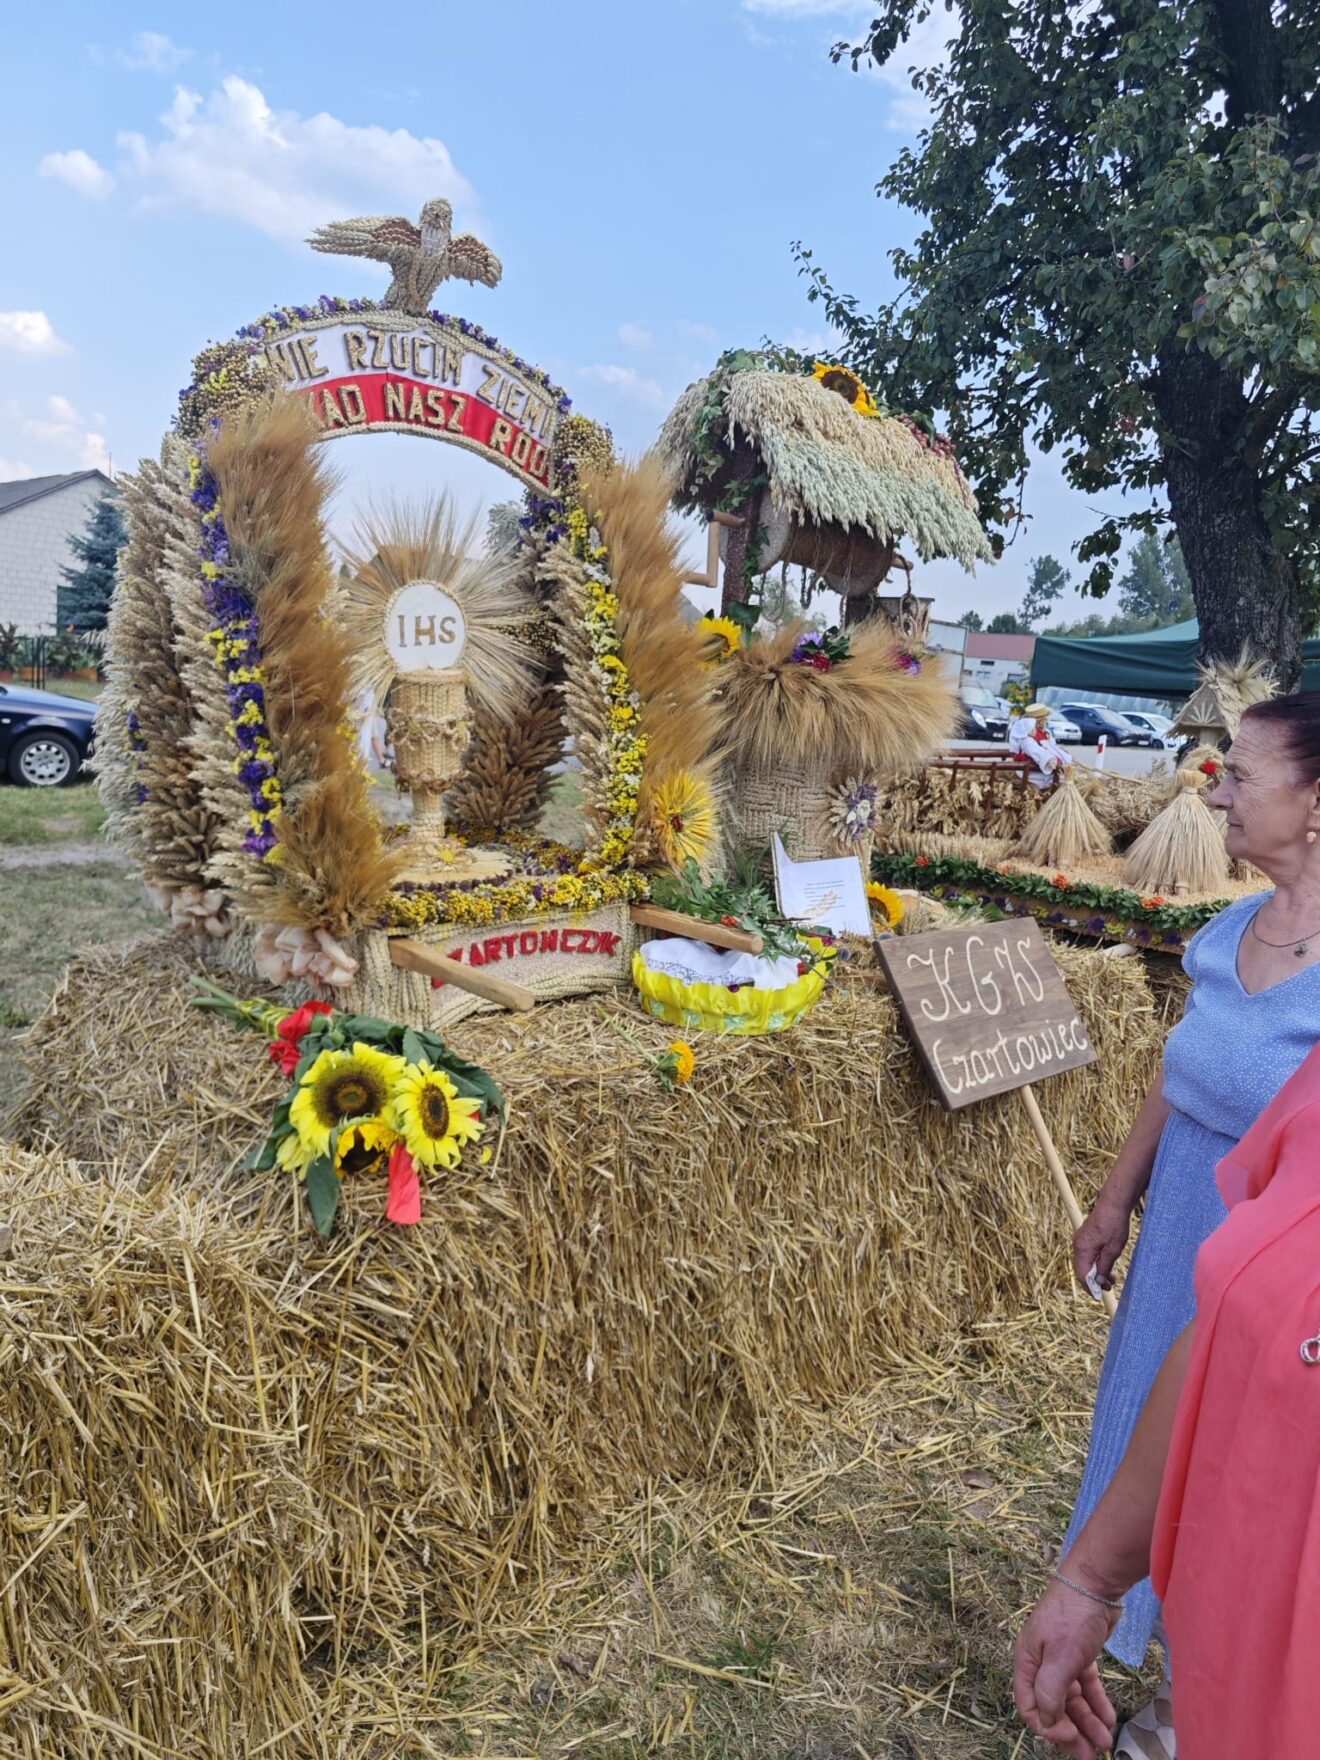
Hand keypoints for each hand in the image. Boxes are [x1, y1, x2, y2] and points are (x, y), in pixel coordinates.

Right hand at [1013, 1581, 1117, 1758]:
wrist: (1096, 1583)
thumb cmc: (1072, 1616)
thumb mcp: (1060, 1656)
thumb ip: (1050, 1691)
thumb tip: (1046, 1721)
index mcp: (1027, 1662)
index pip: (1030, 1706)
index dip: (1048, 1726)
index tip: (1069, 1736)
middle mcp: (1041, 1663)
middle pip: (1052, 1707)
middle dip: (1070, 1732)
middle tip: (1090, 1755)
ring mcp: (1061, 1659)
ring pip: (1072, 1700)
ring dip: (1087, 1721)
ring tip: (1105, 1741)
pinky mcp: (1080, 1655)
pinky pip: (1086, 1687)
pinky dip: (1096, 1703)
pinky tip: (1108, 1718)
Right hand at [1072, 1193, 1130, 1292]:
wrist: (1113, 1203)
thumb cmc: (1114, 1225)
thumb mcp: (1112, 1250)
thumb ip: (1104, 1267)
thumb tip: (1098, 1283)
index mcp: (1083, 1249)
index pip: (1082, 1275)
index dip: (1090, 1287)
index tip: (1100, 1296)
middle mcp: (1078, 1245)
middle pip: (1082, 1270)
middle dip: (1094, 1281)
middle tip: (1110, 1288)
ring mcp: (1081, 1240)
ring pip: (1086, 1262)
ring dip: (1097, 1273)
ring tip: (1112, 1279)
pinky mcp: (1086, 1237)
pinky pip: (1088, 1255)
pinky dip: (1096, 1263)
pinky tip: (1107, 1265)